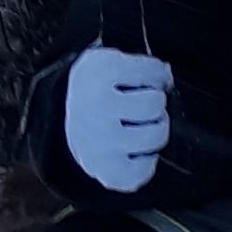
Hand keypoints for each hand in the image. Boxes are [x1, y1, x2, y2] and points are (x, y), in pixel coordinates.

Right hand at [61, 41, 172, 193]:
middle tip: (139, 105)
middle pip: (155, 103)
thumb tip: (167, 79)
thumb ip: (146, 66)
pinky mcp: (105, 169)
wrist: (64, 117)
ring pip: (156, 135)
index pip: (154, 71)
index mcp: (99, 71)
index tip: (142, 79)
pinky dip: (145, 161)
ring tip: (139, 126)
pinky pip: (145, 169)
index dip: (155, 75)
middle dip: (154, 103)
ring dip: (154, 130)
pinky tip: (133, 149)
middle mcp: (97, 106)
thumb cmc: (98, 89)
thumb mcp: (113, 62)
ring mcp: (101, 140)